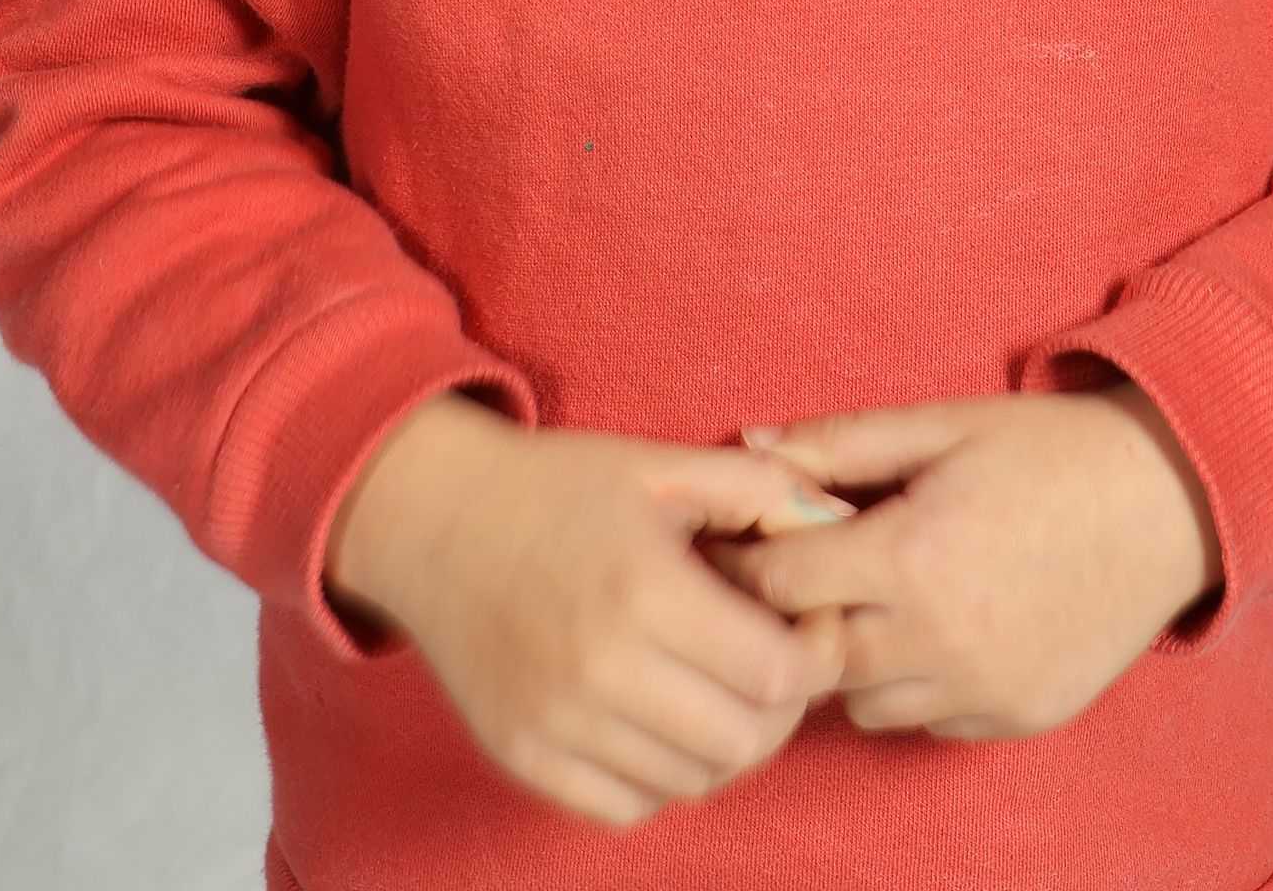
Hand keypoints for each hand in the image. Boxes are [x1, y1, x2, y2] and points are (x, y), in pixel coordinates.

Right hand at [324, 395, 850, 827]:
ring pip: (694, 782)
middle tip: (776, 660)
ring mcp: (558, 726)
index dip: (818, 656)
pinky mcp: (524, 759)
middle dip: (783, 706)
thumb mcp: (661, 466)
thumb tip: (838, 519)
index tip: (813, 625)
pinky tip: (664, 718)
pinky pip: (629, 806)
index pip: (778, 674)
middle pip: (746, 741)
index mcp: (645, 592)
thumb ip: (760, 490)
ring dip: (728, 742)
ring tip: (722, 685)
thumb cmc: (557, 486)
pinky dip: (664, 776)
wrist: (434, 521)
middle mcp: (600, 671)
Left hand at [707, 386, 1221, 740]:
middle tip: (802, 577)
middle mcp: (939, 639)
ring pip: (865, 704)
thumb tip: (750, 447)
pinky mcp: (1016, 718)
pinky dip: (916, 684)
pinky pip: (930, 721)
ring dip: (854, 659)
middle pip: (812, 659)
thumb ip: (840, 441)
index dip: (748, 564)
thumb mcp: (942, 423)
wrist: (1169, 501)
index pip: (780, 587)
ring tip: (875, 600)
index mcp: (910, 557)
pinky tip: (939, 628)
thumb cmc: (1050, 450)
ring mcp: (981, 690)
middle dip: (794, 619)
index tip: (740, 545)